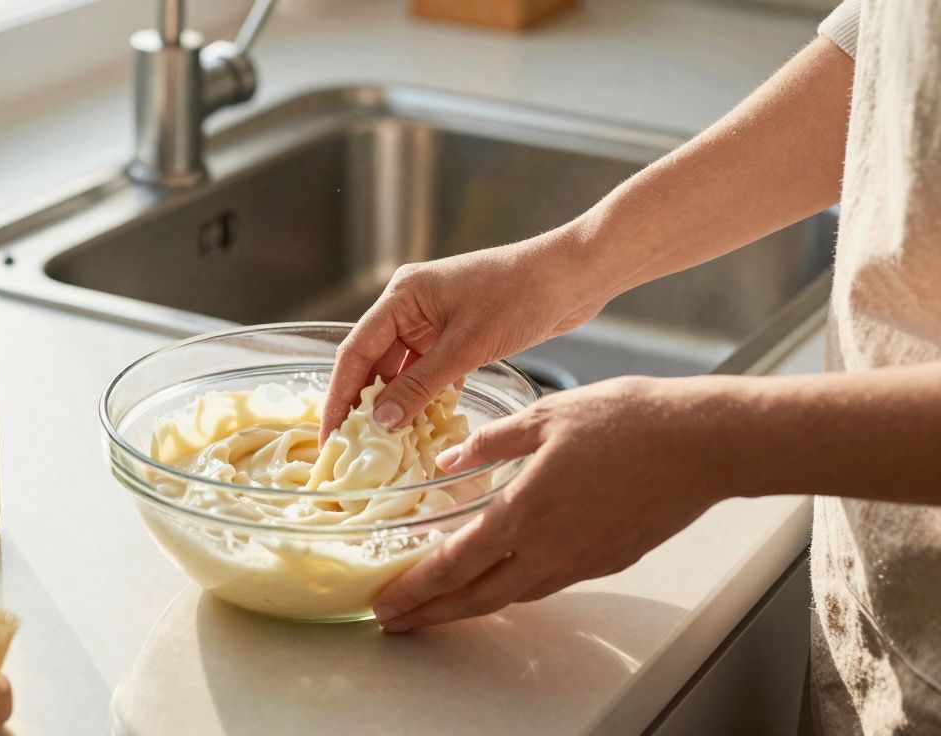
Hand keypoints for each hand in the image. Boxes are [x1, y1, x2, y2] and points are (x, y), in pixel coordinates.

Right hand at [321, 227, 608, 439]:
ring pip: (402, 370)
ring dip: (398, 404)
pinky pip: (428, 371)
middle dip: (366, 404)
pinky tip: (423, 428)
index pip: (355, 351)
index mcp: (402, 296)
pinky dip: (425, 398)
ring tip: (387, 446)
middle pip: (374, 362)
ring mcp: (434, 320)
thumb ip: (420, 386)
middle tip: (355, 449)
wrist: (574, 275)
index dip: (340, 396)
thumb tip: (380, 422)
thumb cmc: (520, 295)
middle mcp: (410, 305)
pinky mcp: (457, 334)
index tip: (331, 435)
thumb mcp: (466, 347)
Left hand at [372, 375, 739, 631]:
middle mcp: (549, 550)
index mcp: (525, 512)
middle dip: (431, 613)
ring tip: (441, 605)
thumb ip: (492, 443)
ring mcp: (581, 561)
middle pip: (477, 598)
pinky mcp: (608, 561)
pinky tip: (505, 577)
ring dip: (471, 604)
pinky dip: (514, 587)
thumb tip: (453, 458)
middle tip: (397, 621)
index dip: (414, 588)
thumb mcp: (546, 417)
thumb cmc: (630, 421)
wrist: (704, 444)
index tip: (385, 603)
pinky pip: (548, 583)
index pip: (453, 564)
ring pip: (513, 596)